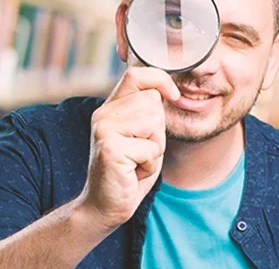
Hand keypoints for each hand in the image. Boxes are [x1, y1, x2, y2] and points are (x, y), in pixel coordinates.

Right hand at [79, 67, 180, 231]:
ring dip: (155, 147)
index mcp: (112, 107)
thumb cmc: (130, 169)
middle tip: (142, 148)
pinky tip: (134, 171)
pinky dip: (150, 164)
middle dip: (158, 128)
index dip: (160, 80)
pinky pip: (150, 149)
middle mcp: (104, 114)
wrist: (106, 204)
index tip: (173, 96)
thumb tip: (170, 91)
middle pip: (152, 100)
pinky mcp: (110, 148)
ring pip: (154, 122)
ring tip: (138, 159)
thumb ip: (148, 111)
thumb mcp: (142, 135)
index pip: (136, 74)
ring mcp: (104, 129)